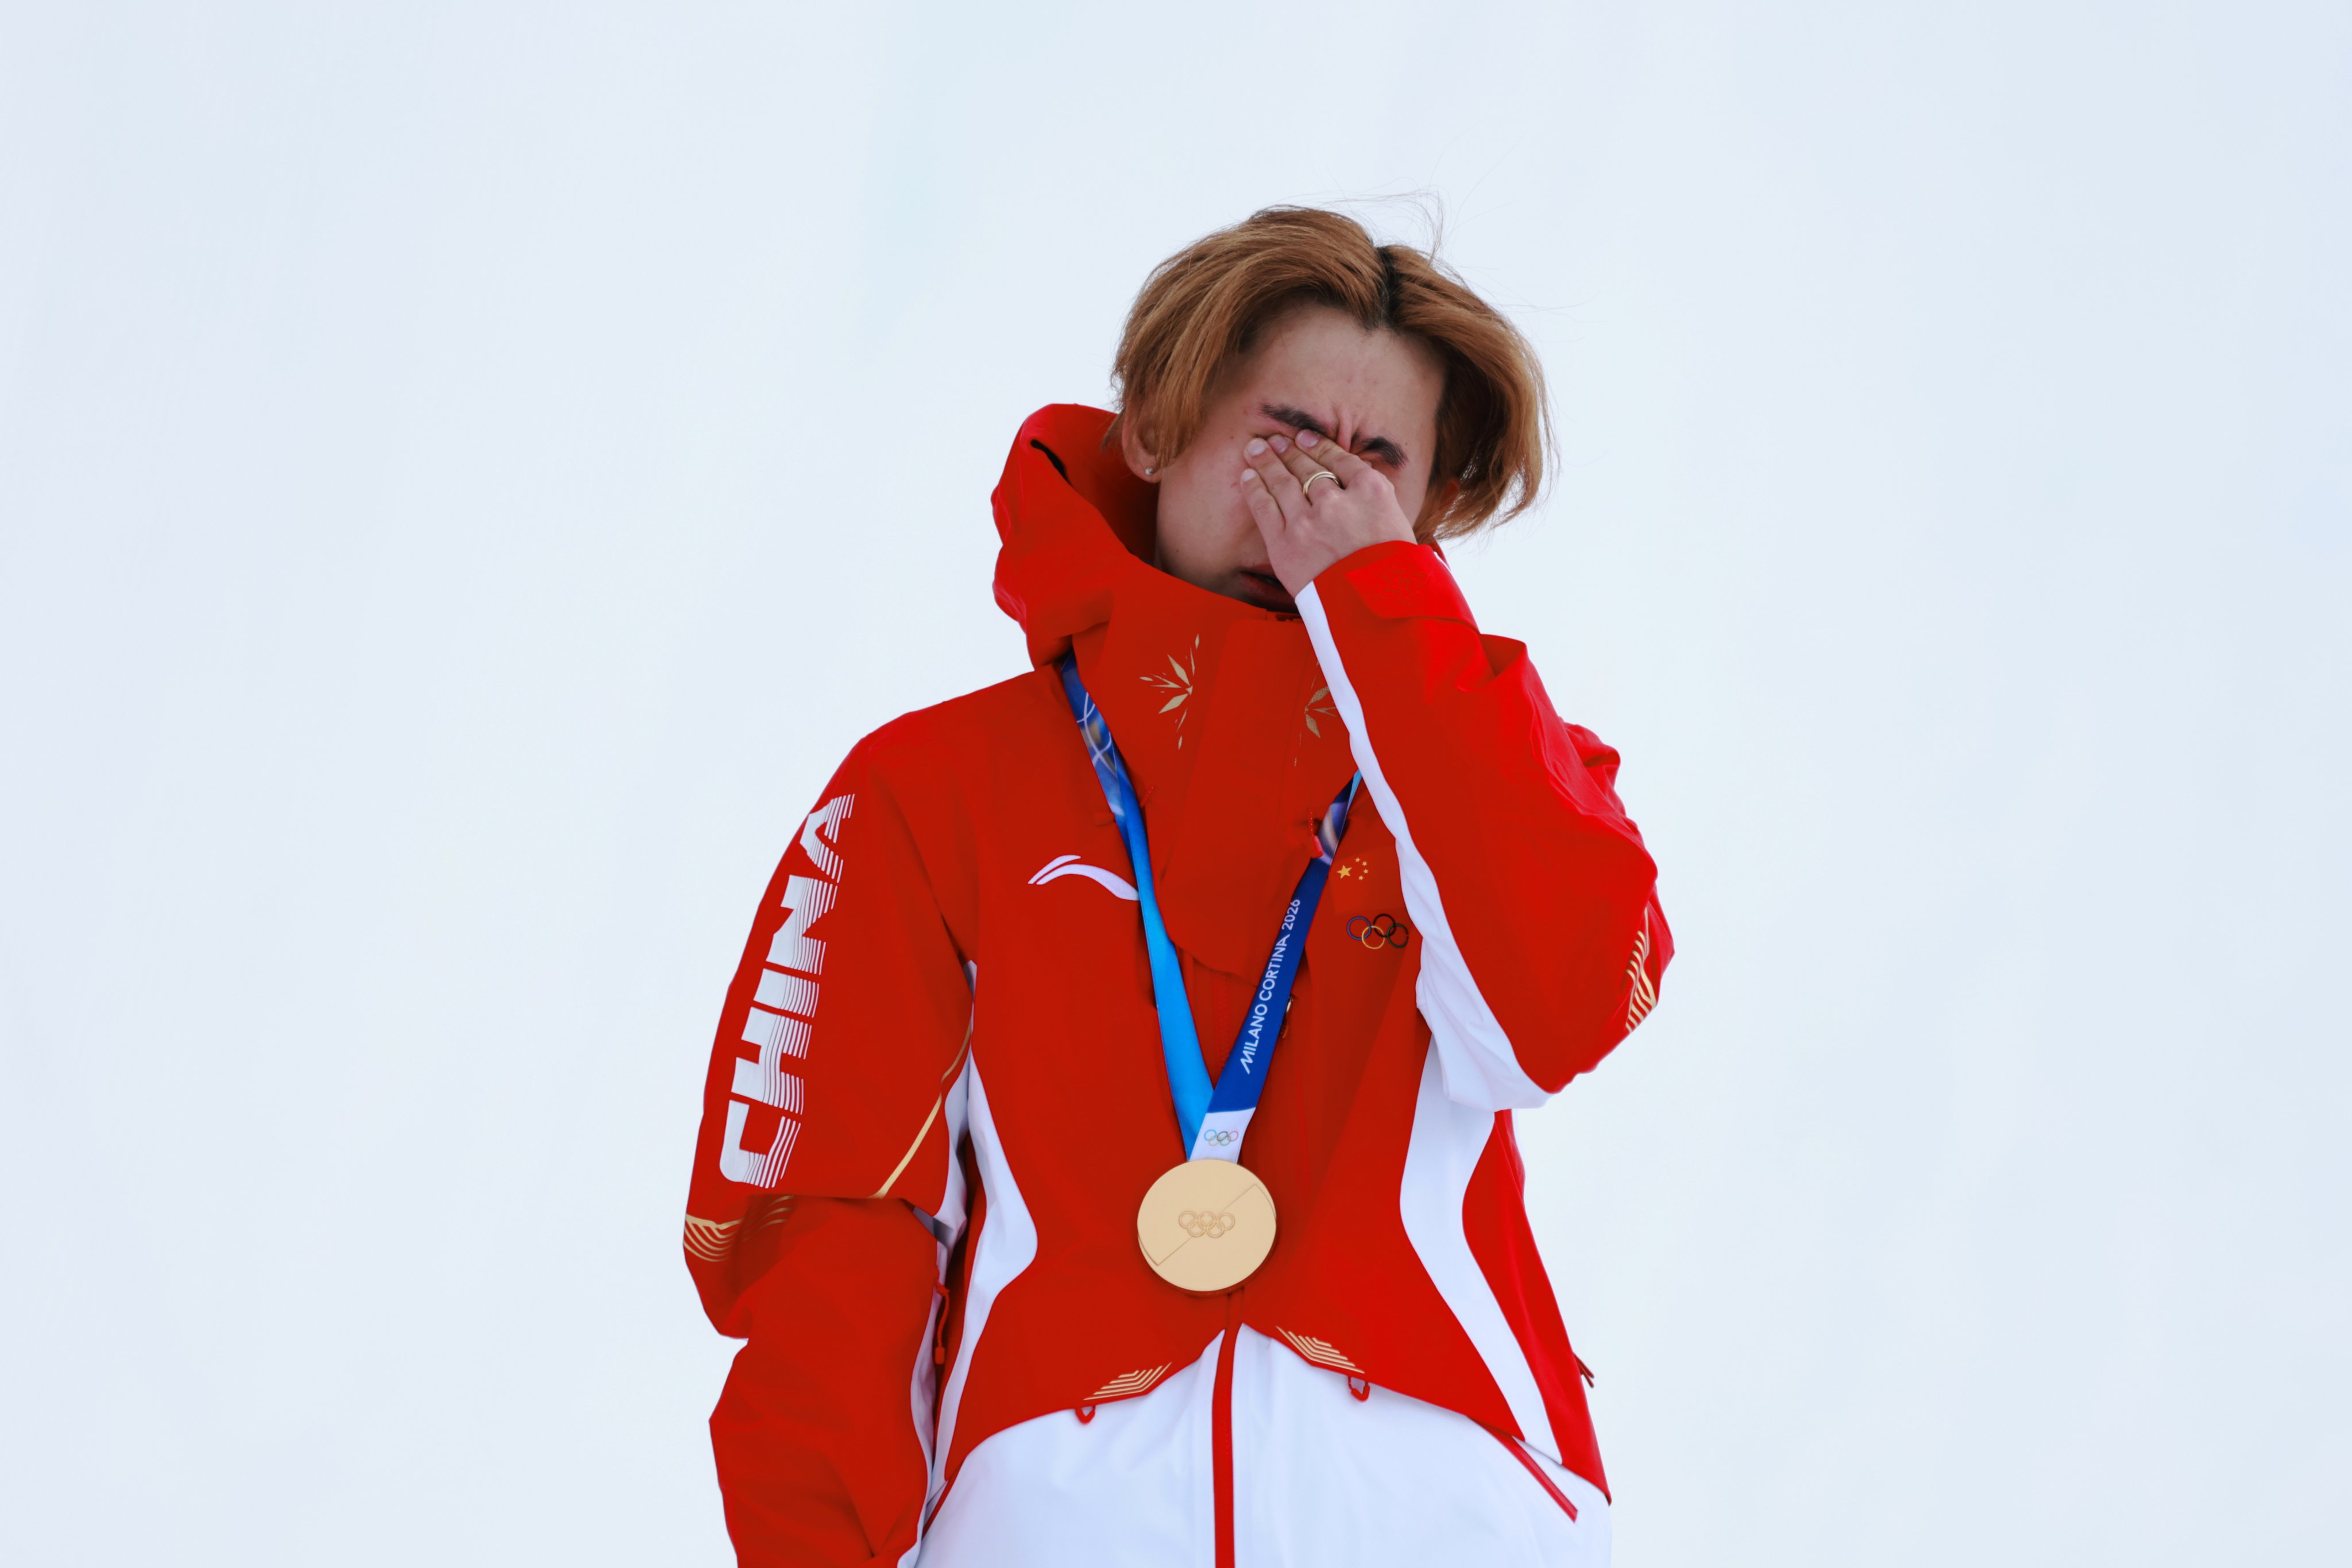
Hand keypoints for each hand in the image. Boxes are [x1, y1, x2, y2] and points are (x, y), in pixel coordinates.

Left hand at [1240, 431, 1418, 596]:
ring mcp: (1308, 521)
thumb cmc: (1393, 575)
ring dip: (1267, 462)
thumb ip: (1379, 500)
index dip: (1319, 446)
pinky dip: (1254, 487)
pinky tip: (1247, 475)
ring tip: (1256, 449)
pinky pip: (1264, 507)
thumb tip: (1364, 482)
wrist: (1374, 611)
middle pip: (1308, 468)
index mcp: (1371, 492)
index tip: (1305, 437)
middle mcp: (1337, 500)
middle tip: (1276, 440)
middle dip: (1289, 451)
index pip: (1340, 459)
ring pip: (1282, 482)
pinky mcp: (1284, 543)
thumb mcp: (1400, 526)